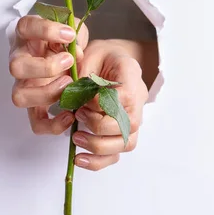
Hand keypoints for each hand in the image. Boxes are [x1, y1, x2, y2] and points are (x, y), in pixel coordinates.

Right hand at [9, 15, 88, 133]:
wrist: (65, 57)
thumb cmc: (64, 42)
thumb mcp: (72, 32)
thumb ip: (75, 36)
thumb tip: (76, 51)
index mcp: (27, 37)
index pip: (25, 27)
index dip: (46, 30)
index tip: (69, 34)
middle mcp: (20, 60)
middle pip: (15, 67)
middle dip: (45, 67)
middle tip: (68, 62)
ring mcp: (24, 85)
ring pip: (19, 96)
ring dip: (46, 93)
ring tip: (69, 85)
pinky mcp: (34, 106)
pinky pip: (36, 122)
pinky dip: (52, 124)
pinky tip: (69, 115)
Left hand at [73, 39, 152, 170]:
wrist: (113, 61)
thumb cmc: (101, 57)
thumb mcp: (91, 53)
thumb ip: (85, 72)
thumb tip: (75, 97)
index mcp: (130, 76)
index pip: (123, 98)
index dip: (100, 103)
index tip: (81, 99)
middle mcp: (137, 101)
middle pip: (127, 126)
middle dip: (97, 127)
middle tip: (76, 116)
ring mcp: (133, 119)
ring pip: (125, 144)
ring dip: (98, 147)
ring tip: (76, 140)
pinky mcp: (123, 133)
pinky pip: (117, 154)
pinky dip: (98, 161)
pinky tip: (79, 159)